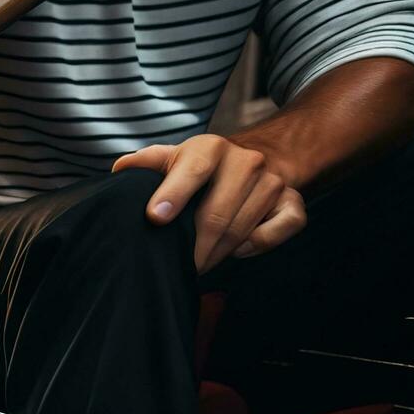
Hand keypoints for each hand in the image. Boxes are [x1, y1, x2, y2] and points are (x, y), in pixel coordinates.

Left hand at [113, 135, 306, 272]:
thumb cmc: (201, 169)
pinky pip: (279, 230)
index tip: (155, 218)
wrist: (254, 159)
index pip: (192, 170)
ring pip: (242, 230)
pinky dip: (258, 245)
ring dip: (218, 253)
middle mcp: (245, 160)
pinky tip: (238, 248)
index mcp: (210, 148)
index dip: (173, 194)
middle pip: (216, 215)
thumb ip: (147, 164)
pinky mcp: (292, 200)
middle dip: (194, 248)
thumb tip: (120, 168)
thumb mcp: (173, 159)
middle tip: (180, 265)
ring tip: (200, 260)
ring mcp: (272, 180)